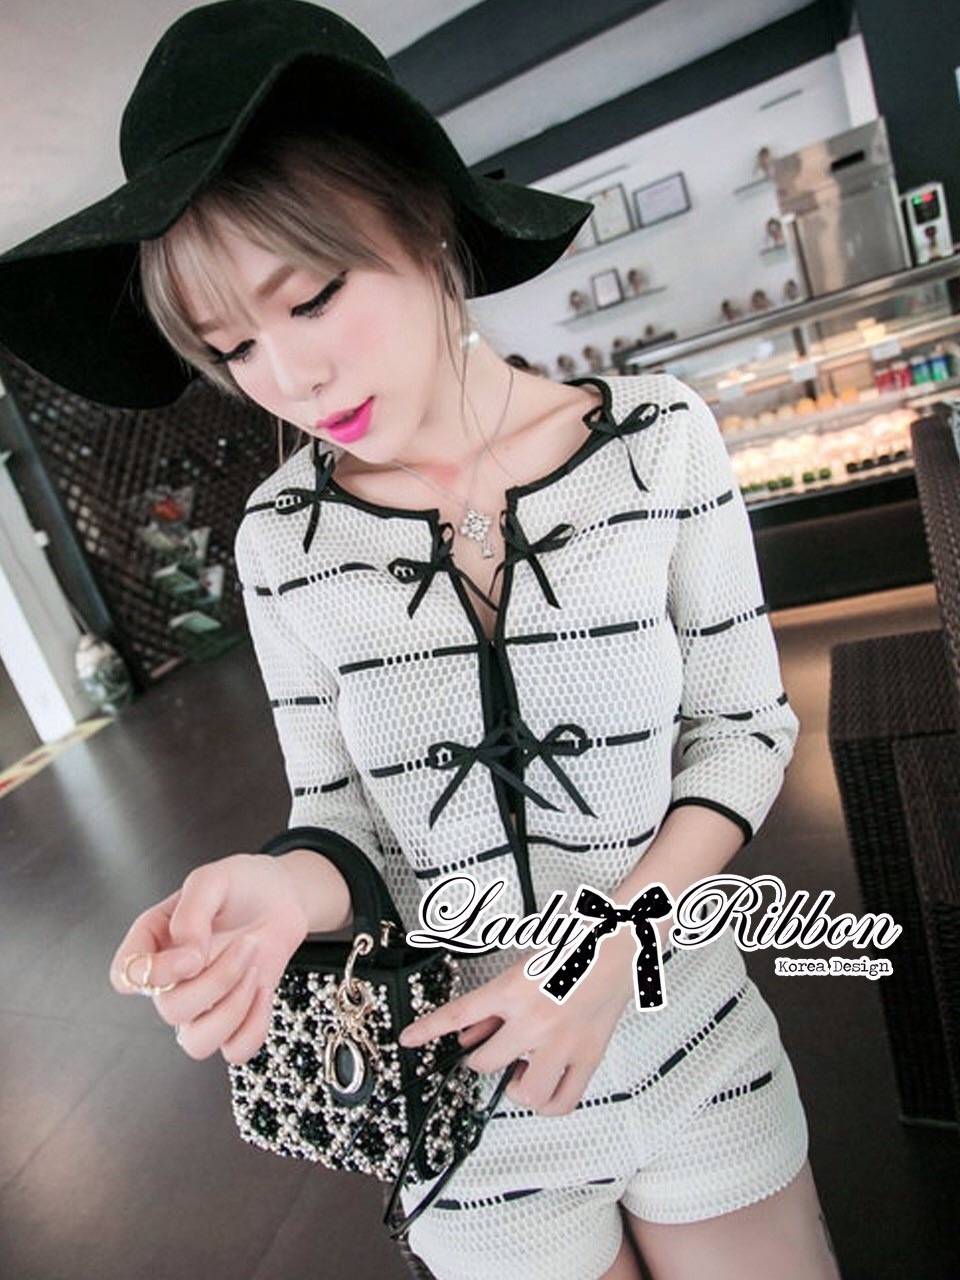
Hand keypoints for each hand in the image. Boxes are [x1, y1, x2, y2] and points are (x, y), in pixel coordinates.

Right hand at [109, 853, 309, 1063]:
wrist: (281, 895)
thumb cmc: (240, 884)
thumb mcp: (212, 880)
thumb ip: (190, 913)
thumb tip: (186, 954)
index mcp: (153, 942)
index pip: (123, 976)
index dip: (153, 976)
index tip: (193, 956)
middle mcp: (171, 980)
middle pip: (171, 1010)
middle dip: (218, 979)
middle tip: (248, 943)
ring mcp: (202, 1003)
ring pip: (196, 1043)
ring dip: (234, 1008)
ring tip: (255, 970)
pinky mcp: (234, 1017)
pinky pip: (234, 1050)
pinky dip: (254, 1027)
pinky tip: (263, 991)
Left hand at [399, 953, 630, 1115]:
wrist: (621, 943)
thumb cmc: (576, 945)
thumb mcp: (524, 966)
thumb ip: (495, 1005)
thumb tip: (471, 1032)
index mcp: (514, 991)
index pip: (459, 1014)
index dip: (428, 1029)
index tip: (409, 1039)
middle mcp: (535, 1021)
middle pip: (484, 1063)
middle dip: (480, 1060)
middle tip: (488, 1054)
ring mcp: (563, 1044)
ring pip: (523, 1093)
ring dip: (515, 1085)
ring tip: (521, 1072)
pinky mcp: (588, 1057)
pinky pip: (563, 1101)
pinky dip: (549, 1104)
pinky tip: (546, 1089)